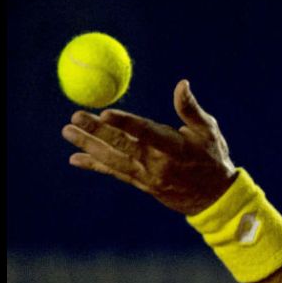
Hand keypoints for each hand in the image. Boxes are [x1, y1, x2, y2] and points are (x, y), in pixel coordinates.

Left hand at [61, 79, 237, 214]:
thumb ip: (190, 108)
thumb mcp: (208, 131)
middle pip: (122, 146)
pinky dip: (95, 166)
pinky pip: (115, 173)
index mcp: (174, 148)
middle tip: (75, 117)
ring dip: (88, 146)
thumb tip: (182, 83)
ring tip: (67, 132)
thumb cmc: (212, 158)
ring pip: (113, 160)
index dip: (125, 123)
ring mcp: (148, 176)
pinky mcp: (142, 184)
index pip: (146, 133)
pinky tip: (75, 158)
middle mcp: (158, 164)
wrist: (215, 199)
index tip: (105, 113)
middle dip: (96, 132)